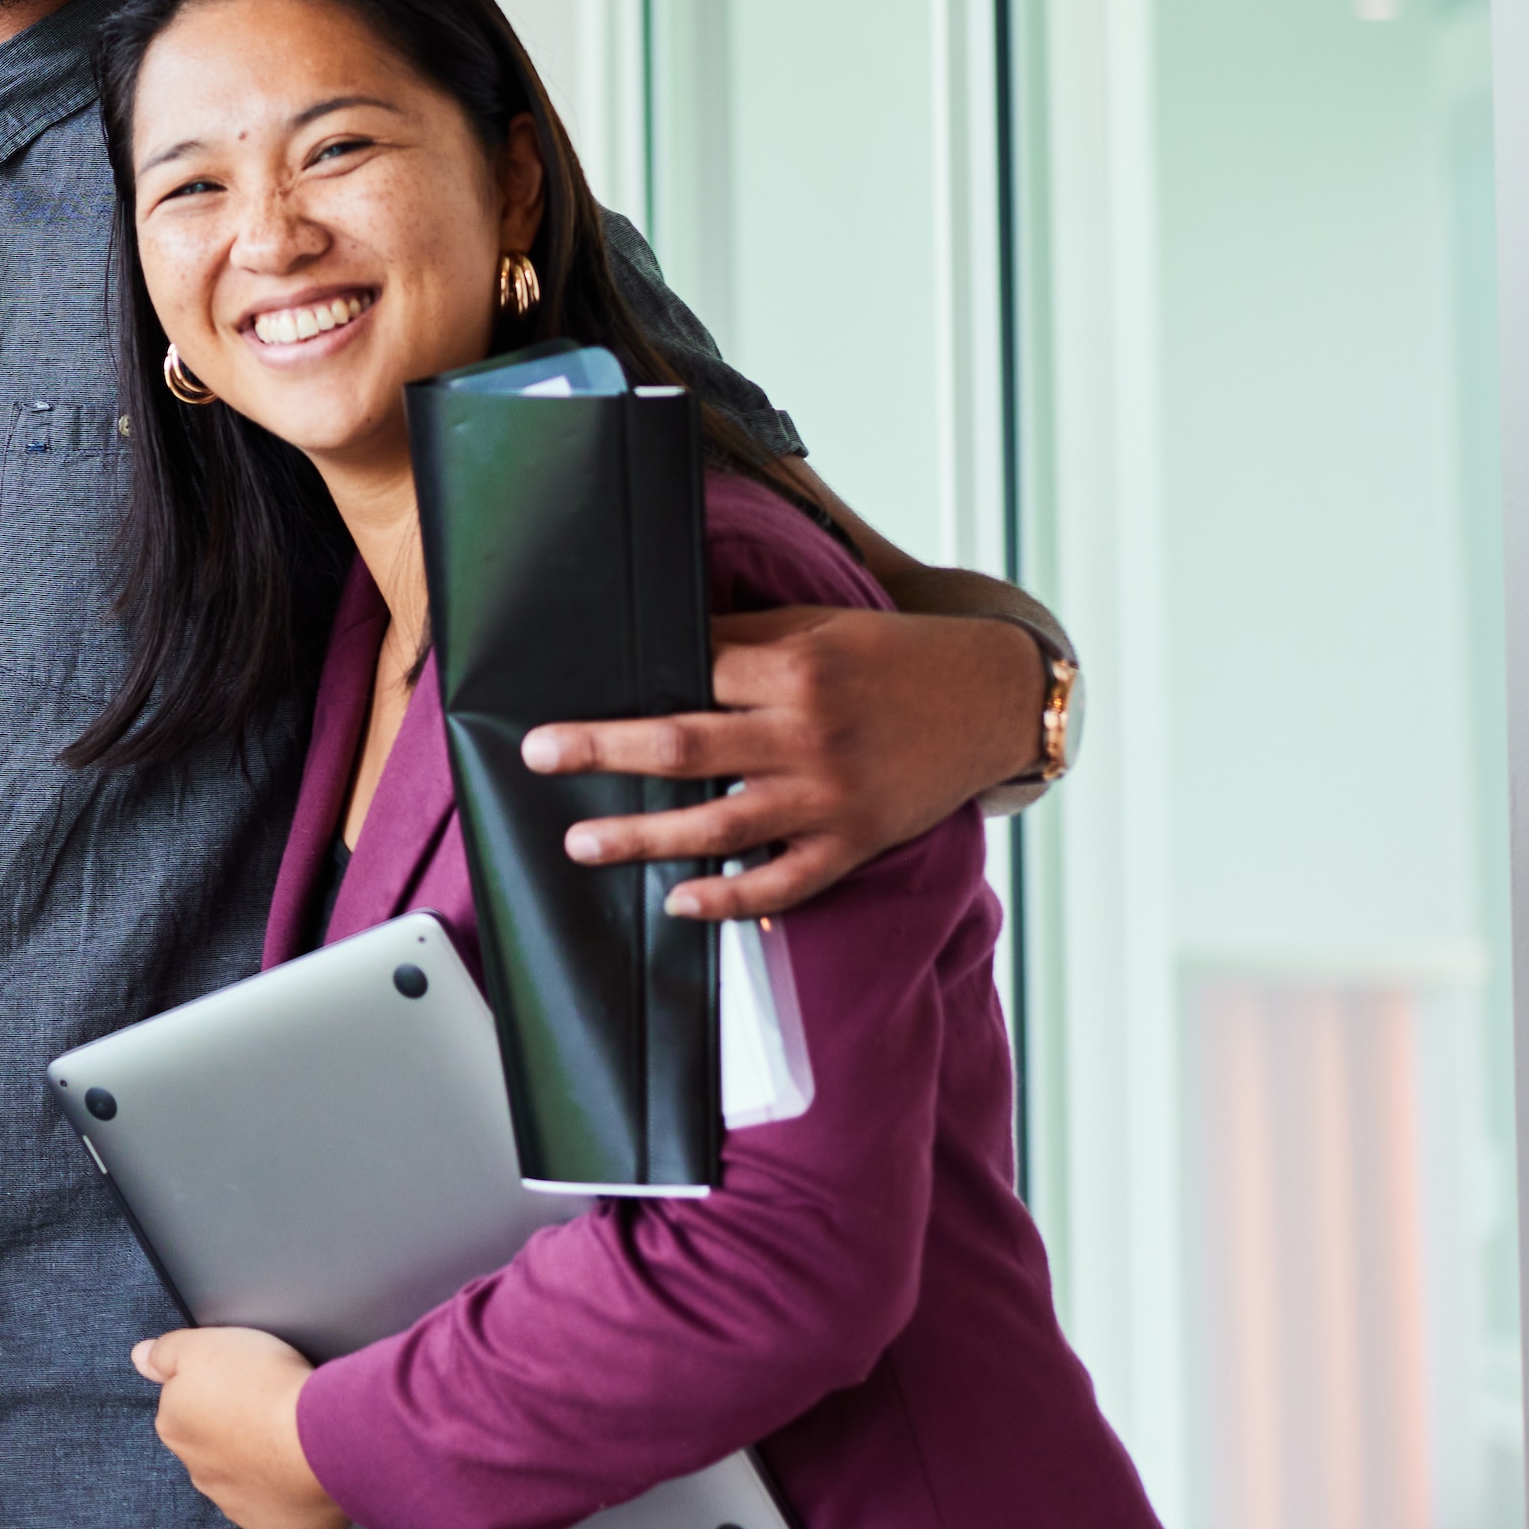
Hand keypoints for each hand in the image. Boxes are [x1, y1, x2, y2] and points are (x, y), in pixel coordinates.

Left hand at [133, 1327, 342, 1528]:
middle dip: (237, 1434)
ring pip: (247, 1484)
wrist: (324, 1438)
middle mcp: (200, 1475)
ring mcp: (239, 1508)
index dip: (218, 1394)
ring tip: (295, 1444)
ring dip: (264, 1468)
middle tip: (271, 1413)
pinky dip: (293, 1499)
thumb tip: (140, 1358)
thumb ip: (165, 1352)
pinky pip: (281, 1514)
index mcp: (176, 1428)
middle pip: (215, 1450)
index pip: (187, 1409)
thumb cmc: (266, 1387)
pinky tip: (308, 1477)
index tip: (245, 1385)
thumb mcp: (202, 1346)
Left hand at [521, 609, 1043, 921]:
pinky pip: (784, 880)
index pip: (687, 675)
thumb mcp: (816, 626)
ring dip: (642, 836)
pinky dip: (731, 897)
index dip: (625, 687)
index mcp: (792, 669)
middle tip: (538, 755)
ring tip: (581, 842)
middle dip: (601, 751)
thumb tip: (659, 651)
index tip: (567, 692)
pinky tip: (678, 902)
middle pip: (682, 746)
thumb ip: (741, 643)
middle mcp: (807, 734)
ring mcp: (831, 795)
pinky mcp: (856, 840)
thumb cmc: (890, 656)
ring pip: (719, 825)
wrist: (990, 699)